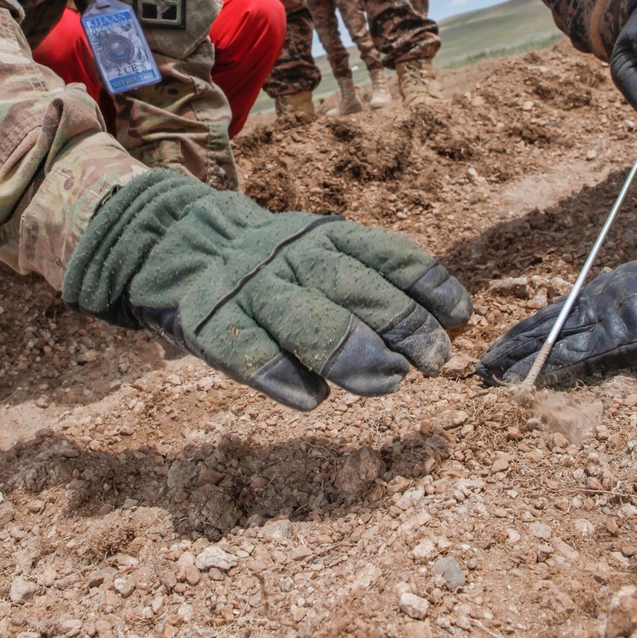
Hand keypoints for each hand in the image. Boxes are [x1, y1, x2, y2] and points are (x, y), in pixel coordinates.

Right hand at [65, 171, 472, 410]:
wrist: (176, 246)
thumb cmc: (274, 268)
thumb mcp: (322, 254)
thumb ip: (374, 281)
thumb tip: (453, 321)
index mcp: (325, 238)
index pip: (386, 255)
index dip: (427, 284)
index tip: (461, 317)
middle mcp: (292, 258)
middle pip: (353, 287)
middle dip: (400, 323)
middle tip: (434, 361)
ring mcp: (251, 289)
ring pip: (306, 318)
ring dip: (351, 352)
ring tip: (389, 381)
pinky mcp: (212, 323)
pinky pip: (247, 351)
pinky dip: (281, 375)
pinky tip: (312, 400)